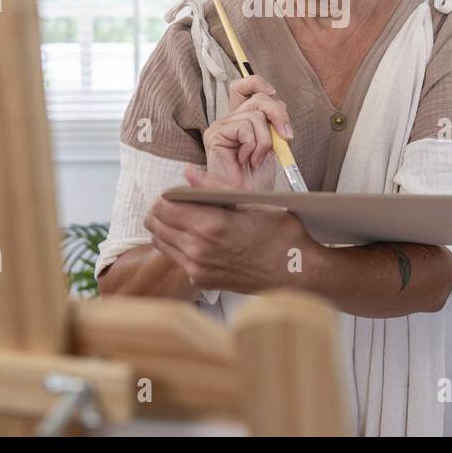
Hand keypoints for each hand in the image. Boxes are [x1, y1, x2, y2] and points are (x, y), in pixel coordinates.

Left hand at [145, 163, 319, 293]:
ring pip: (160, 242)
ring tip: (185, 219)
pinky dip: (179, 245)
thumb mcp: (251, 202)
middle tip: (178, 204)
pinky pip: (176, 258)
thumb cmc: (280, 233)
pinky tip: (198, 239)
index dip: (167, 195)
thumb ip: (214, 186)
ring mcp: (198, 269)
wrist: (296, 273)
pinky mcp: (201, 281)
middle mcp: (198, 249)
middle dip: (161, 210)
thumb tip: (187, 171)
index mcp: (210, 225)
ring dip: (166, 228)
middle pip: (155, 223)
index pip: (164, 206)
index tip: (179, 192)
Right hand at [201, 74, 293, 191]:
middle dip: (278, 114)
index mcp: (241, 119)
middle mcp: (229, 119)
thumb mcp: (272, 143)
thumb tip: (278, 103)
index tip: (274, 94)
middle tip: (286, 135)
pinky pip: (246, 127)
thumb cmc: (258, 177)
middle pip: (257, 96)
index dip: (258, 83)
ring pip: (256, 115)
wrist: (248, 199)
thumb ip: (272, 122)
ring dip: (266, 140)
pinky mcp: (215, 134)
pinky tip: (246, 160)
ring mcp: (220, 126)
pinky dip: (254, 145)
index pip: (244, 86)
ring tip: (256, 159)